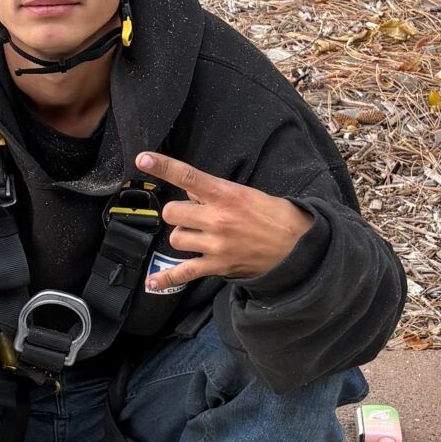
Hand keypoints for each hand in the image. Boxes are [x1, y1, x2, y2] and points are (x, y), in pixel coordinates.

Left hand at [136, 152, 312, 289]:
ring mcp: (216, 245)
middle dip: (179, 212)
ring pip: (176, 239)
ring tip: (201, 236)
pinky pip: (184, 272)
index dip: (163, 166)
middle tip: (196, 214)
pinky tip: (152, 282)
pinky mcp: (217, 266)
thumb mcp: (246, 194)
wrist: (297, 246)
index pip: (188, 177)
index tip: (143, 158)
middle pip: (172, 212)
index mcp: (226, 195)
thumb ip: (215, 193)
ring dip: (183, 236)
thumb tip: (190, 192)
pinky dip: (166, 278)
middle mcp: (217, 219)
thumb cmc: (273, 216)